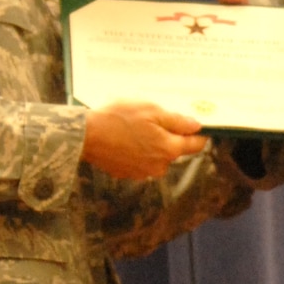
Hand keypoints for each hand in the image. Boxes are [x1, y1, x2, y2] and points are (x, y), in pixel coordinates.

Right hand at [81, 103, 207, 178]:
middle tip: (155, 118)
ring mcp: (142, 172)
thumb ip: (177, 121)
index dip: (199, 133)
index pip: (195, 145)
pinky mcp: (127, 173)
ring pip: (156, 156)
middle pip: (174, 150)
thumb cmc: (118, 118)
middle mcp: (159, 166)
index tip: (198, 125)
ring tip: (134, 127)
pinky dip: (136, 150)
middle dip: (169, 135)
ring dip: (151, 143)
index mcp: (169, 149)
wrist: (85, 135)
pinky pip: (139, 160)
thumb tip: (196, 126)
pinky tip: (124, 137)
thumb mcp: (151, 110)